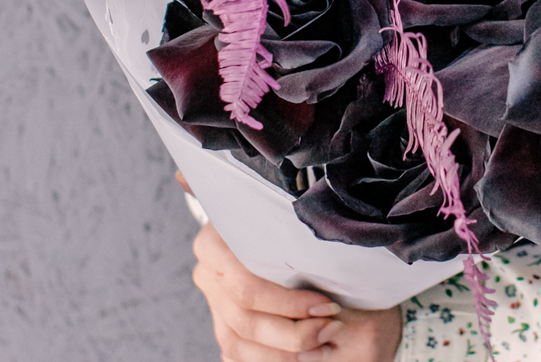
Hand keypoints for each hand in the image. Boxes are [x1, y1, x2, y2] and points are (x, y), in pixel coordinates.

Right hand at [192, 221, 402, 361]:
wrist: (279, 235)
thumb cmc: (285, 219)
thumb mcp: (278, 207)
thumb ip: (264, 204)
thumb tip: (226, 194)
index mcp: (213, 244)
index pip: (247, 287)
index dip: (289, 303)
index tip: (328, 304)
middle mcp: (208, 275)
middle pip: (247, 319)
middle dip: (294, 330)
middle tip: (332, 326)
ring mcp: (213, 306)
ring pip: (242, 343)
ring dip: (287, 352)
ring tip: (324, 344)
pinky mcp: (223, 328)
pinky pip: (241, 356)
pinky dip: (274, 360)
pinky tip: (306, 356)